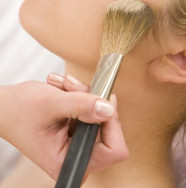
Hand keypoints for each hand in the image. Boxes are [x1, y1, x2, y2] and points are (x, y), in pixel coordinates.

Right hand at [0, 74, 128, 181]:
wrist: (6, 106)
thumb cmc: (19, 109)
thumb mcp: (51, 103)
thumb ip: (82, 105)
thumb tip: (109, 109)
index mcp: (68, 161)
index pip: (113, 150)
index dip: (111, 123)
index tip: (97, 99)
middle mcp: (77, 157)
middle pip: (109, 129)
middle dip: (92, 101)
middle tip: (71, 85)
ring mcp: (78, 144)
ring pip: (100, 115)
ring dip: (83, 94)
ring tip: (62, 85)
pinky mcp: (77, 131)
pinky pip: (92, 109)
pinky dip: (79, 94)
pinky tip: (62, 88)